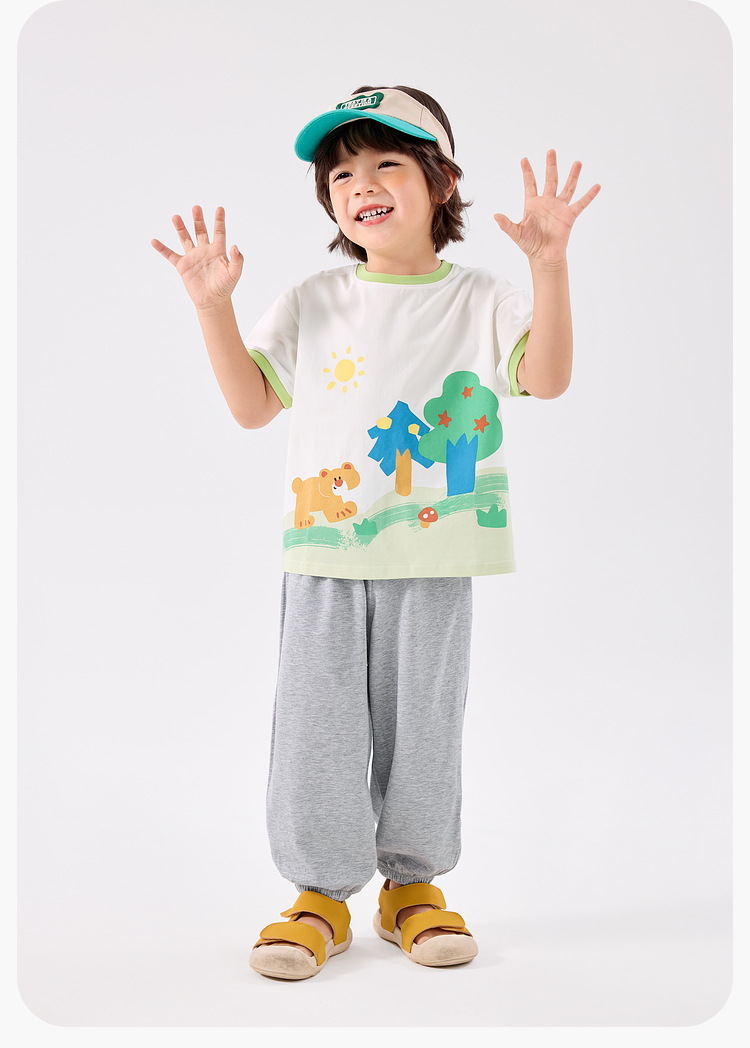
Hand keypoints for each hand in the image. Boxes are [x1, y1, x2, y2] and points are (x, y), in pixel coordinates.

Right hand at [151, 205, 242, 309]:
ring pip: (185, 238)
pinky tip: (154, 241)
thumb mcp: (234, 273)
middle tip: (196, 208)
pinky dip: (162, 249)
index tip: (220, 208)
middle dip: (198, 220)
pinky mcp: (182, 266)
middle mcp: (204, 250)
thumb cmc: (225, 287)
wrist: (213, 301)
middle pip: (200, 231)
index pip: (219, 232)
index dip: (219, 220)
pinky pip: (170, 255)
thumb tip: (235, 246)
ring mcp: (192, 257)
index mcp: (218, 250)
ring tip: (176, 217)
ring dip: (181, 228)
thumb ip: (237, 260)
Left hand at [494, 150, 599, 266]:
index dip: (527, 172)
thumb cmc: (529, 245)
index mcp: (533, 204)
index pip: (530, 184)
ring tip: (577, 163)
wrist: (543, 257)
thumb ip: (506, 224)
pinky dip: (589, 196)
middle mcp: (547, 203)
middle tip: (551, 151)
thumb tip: (495, 216)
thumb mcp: (516, 233)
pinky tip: (596, 186)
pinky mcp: (569, 216)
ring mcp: (559, 208)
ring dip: (572, 175)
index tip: (524, 159)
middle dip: (550, 166)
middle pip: (550, 179)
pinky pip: (580, 204)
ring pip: (567, 187)